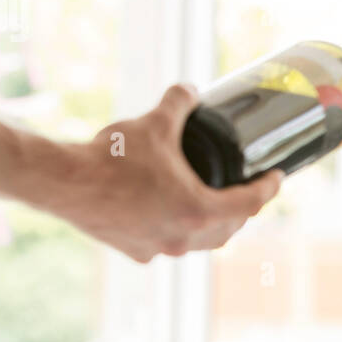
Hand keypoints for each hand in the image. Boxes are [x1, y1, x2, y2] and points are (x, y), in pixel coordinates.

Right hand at [47, 83, 282, 261]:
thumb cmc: (111, 157)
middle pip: (228, 229)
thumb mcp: (154, 123)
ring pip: (200, 242)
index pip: (250, 204)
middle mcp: (183, 238)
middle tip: (246, 189)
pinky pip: (169, 244)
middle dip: (242, 210)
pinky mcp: (135, 252)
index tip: (277, 177)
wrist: (64, 183)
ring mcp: (159, 249)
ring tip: (216, 204)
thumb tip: (190, 90)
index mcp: (198, 210)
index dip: (268, 189)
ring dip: (213, 224)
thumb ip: (179, 103)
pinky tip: (175, 217)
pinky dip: (179, 231)